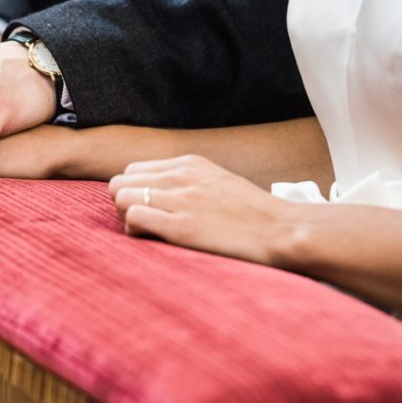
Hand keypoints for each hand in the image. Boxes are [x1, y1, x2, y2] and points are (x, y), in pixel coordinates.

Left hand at [110, 154, 295, 264]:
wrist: (281, 230)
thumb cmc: (253, 214)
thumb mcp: (219, 181)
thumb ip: (190, 181)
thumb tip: (162, 193)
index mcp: (190, 164)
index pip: (134, 170)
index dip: (134, 192)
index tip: (149, 210)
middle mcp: (181, 176)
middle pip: (120, 182)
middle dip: (124, 204)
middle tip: (144, 223)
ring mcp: (181, 200)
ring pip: (121, 196)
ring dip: (126, 217)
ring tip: (150, 232)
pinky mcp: (181, 227)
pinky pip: (133, 217)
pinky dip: (134, 230)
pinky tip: (154, 239)